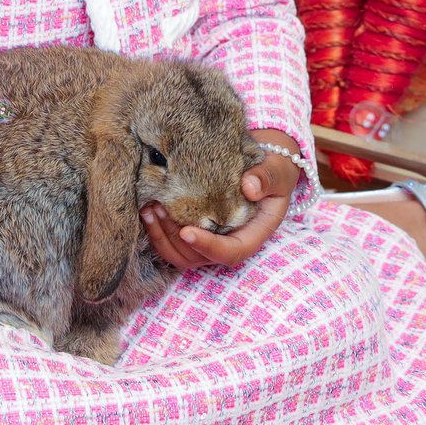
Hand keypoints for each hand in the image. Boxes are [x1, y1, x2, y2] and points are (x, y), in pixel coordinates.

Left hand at [140, 138, 299, 271]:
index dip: (207, 247)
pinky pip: (172, 245)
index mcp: (251, 236)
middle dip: (175, 238)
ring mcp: (210, 241)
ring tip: (149, 209)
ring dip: (161, 237)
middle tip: (158, 209)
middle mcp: (228, 243)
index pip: (229, 252)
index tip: (187, 232)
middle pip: (198, 257)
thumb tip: (250, 186)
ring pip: (181, 255)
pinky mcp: (196, 232)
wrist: (263, 167)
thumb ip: (267, 178)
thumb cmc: (272, 171)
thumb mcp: (277, 172)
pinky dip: (157, 233)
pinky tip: (147, 209)